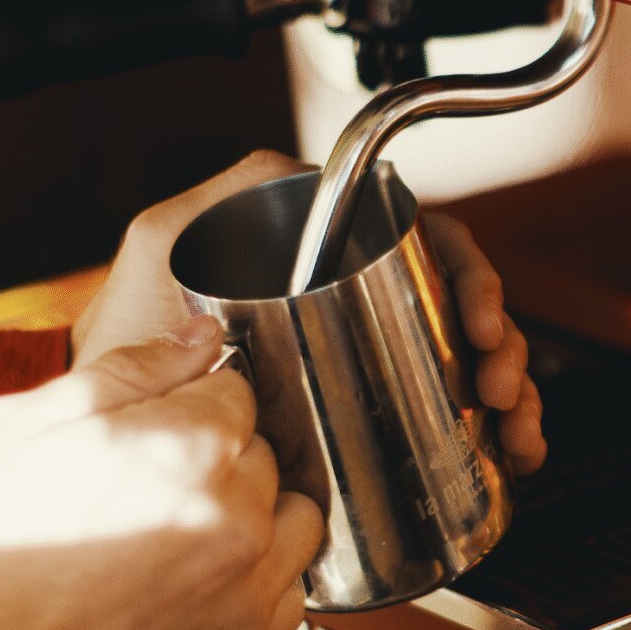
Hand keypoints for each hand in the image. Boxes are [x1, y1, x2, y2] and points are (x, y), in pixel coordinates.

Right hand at [0, 317, 323, 629]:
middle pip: (260, 451)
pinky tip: (194, 583)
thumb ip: (122, 374)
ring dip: (250, 511)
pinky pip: (289, 594)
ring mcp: (242, 591)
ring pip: (290, 519)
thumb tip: (194, 340)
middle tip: (135, 483)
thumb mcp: (9, 432)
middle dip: (211, 454)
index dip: (186, 398)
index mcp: (183, 447)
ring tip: (171, 529)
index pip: (233, 387)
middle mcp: (231, 517)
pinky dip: (257, 579)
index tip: (151, 422)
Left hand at [74, 150, 546, 473]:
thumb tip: (286, 179)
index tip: (478, 319)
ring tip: (512, 425)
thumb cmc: (131, 338)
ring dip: (508, 382)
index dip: (465, 273)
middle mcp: (349, 288)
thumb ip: (209, 205)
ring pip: (464, 348)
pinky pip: (449, 400)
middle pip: (456, 296)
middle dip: (499, 338)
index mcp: (319, 247)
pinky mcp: (368, 399)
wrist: (118, 435)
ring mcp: (363, 343)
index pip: (418, 237)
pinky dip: (494, 422)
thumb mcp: (161, 253)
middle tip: (500, 378)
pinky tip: (512, 450)